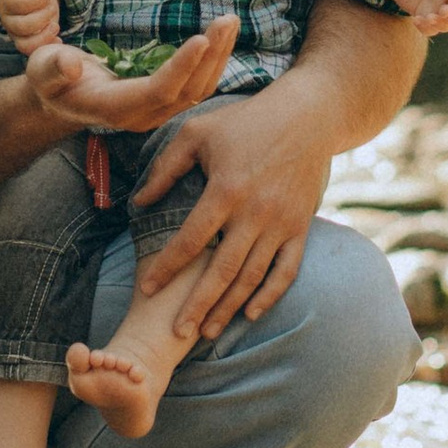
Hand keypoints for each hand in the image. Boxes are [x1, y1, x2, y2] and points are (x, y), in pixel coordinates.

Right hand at [0, 0, 67, 54]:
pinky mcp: (23, 44)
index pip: (24, 4)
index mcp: (7, 0)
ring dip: (46, 35)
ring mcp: (14, 34)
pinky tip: (58, 38)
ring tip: (55, 25)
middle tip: (52, 7)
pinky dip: (47, 46)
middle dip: (45, 16)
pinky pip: (32, 53)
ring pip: (25, 44)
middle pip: (24, 26)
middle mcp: (6, 20)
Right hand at [25, 16, 237, 135]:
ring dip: (217, 57)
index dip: (182, 67)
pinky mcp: (163, 102)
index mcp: (115, 108)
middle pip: (187, 90)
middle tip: (226, 20)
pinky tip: (221, 38)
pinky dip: (211, 62)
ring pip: (198, 90)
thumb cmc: (50, 80)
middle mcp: (142, 115)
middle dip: (210, 55)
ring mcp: (156, 111)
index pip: (158, 90)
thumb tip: (73, 64)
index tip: (201, 39)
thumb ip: (55, 68)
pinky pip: (196, 86)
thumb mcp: (43, 70)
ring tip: (229, 22)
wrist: (59, 99)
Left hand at [128, 68, 342, 341]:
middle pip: (222, 270)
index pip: (191, 239)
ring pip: (252, 277)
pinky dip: (269, 295)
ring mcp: (282, 223)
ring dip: (228, 308)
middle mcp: (256, 213)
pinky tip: (250, 313)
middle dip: (197, 304)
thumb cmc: (246, 121)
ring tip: (206, 331)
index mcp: (227, 190)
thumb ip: (165, 168)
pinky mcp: (301, 227)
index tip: (147, 287)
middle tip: (176, 332)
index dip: (167, 266)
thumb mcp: (198, 132)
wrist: (308, 115)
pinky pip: (286, 270)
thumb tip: (139, 202)